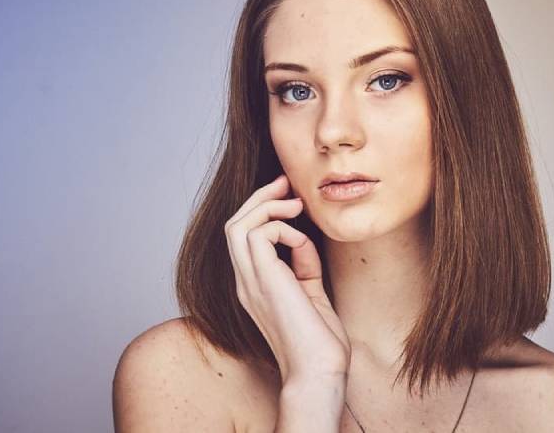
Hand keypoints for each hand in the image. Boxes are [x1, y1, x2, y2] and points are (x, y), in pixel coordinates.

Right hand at [224, 174, 350, 383]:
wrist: (319, 371)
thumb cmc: (319, 341)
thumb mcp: (311, 292)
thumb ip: (303, 265)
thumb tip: (302, 239)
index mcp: (253, 286)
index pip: (243, 238)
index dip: (262, 211)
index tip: (290, 196)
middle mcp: (245, 282)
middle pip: (233, 224)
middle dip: (259, 197)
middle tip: (287, 183)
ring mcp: (249, 282)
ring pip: (237, 225)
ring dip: (266, 206)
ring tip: (295, 205)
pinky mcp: (262, 281)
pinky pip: (257, 235)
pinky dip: (281, 228)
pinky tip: (301, 241)